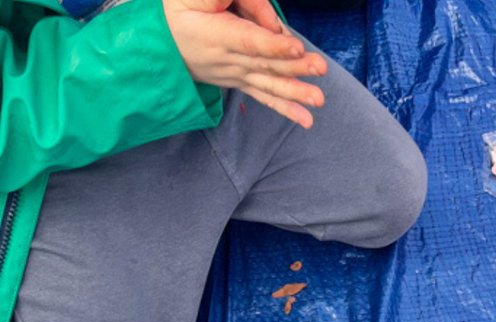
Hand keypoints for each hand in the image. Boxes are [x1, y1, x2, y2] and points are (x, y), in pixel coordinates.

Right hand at [163, 0, 326, 128]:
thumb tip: (270, 20)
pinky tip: (306, 120)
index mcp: (215, 35)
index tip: (296, 47)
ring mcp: (235, 75)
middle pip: (265, 65)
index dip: (273, 46)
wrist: (159, 43)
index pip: (249, 42)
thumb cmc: (178, 11)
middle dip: (295, 67)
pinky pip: (264, 96)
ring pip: (268, 84)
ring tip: (318, 101)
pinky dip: (285, 109)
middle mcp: (227, 60)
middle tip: (320, 67)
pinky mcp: (240, 82)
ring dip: (295, 93)